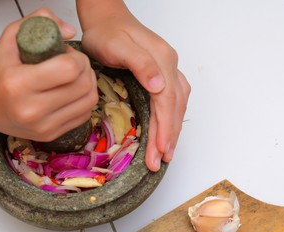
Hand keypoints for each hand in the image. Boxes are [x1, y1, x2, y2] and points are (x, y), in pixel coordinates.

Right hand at [0, 8, 97, 140]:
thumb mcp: (12, 35)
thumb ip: (41, 20)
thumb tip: (71, 32)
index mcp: (19, 83)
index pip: (70, 69)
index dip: (77, 57)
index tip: (68, 54)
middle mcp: (31, 109)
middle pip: (83, 85)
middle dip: (85, 69)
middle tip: (74, 64)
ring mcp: (42, 126)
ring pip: (89, 102)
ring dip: (89, 84)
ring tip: (75, 77)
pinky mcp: (50, 135)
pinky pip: (84, 116)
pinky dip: (84, 101)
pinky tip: (72, 93)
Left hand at [79, 6, 190, 171]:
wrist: (106, 17)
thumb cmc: (106, 32)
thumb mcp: (117, 45)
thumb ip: (140, 63)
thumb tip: (160, 87)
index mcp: (162, 59)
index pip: (167, 100)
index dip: (164, 127)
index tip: (160, 150)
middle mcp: (169, 65)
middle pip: (175, 106)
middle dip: (169, 136)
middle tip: (161, 160)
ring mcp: (168, 69)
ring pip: (177, 105)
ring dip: (173, 130)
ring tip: (166, 153)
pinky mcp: (162, 73)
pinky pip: (173, 100)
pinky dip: (171, 119)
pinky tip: (167, 130)